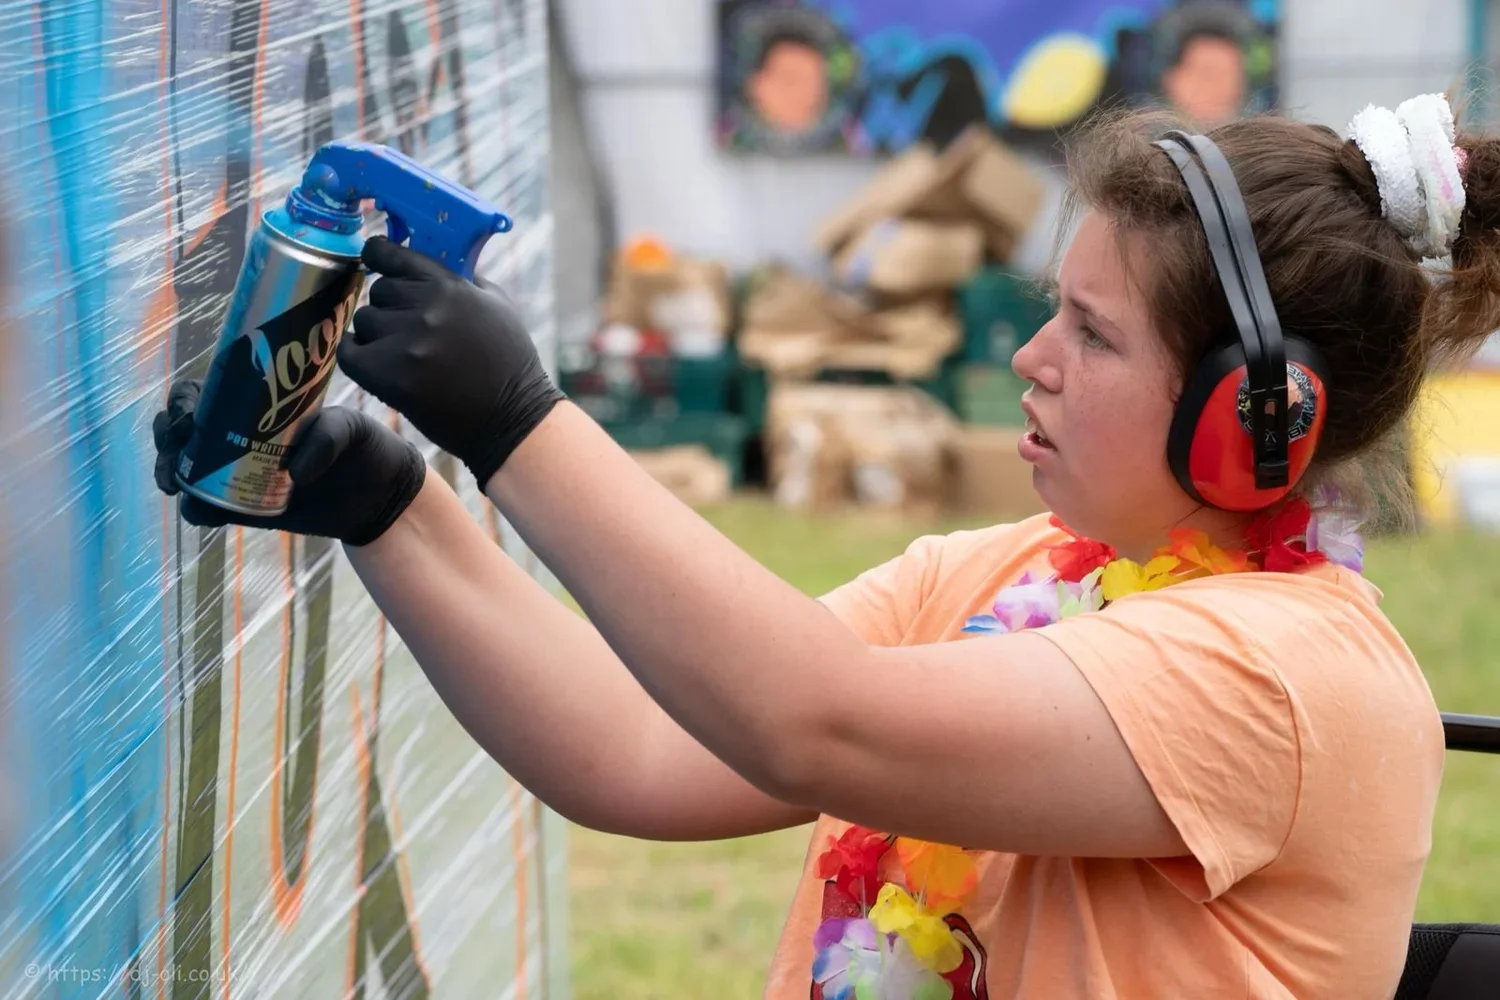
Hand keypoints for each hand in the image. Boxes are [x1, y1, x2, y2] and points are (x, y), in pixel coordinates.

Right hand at [152, 380, 426, 546]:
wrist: (377, 495)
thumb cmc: (363, 447)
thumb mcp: (352, 429)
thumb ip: (328, 438)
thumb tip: (295, 472)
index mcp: (254, 405)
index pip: (205, 394)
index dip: (184, 401)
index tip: (189, 414)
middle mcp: (236, 436)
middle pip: (182, 430)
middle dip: (168, 436)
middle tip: (179, 445)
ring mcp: (235, 472)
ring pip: (184, 469)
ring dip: (169, 472)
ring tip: (176, 481)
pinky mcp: (243, 507)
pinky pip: (207, 508)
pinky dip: (195, 508)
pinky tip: (196, 507)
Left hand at [339, 236, 563, 490]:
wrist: (512, 419)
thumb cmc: (509, 362)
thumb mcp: (496, 305)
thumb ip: (460, 279)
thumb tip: (424, 261)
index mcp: (449, 285)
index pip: (390, 253)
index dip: (378, 255)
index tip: (375, 261)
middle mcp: (426, 308)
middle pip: (378, 291)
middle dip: (390, 307)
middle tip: (410, 330)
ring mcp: (406, 342)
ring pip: (364, 321)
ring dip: (376, 334)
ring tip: (402, 353)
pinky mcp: (389, 376)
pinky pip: (349, 353)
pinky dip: (358, 357)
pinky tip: (377, 364)